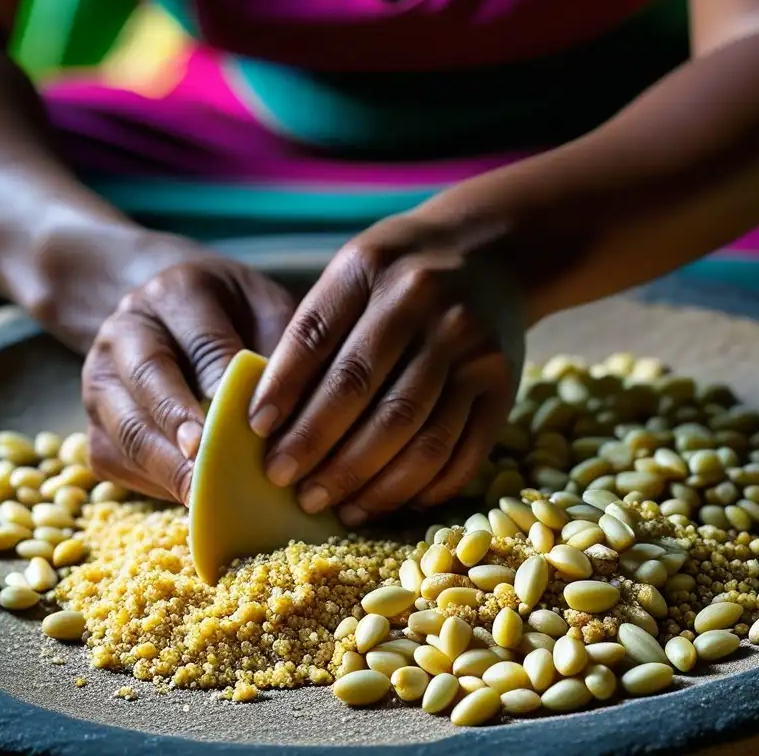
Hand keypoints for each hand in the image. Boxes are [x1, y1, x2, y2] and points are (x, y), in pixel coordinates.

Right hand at [82, 251, 295, 502]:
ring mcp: (101, 382)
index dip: (223, 380)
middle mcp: (125, 334)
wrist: (166, 315)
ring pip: (125, 430)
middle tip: (210, 460)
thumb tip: (303, 410)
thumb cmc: (233, 316)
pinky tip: (193, 504)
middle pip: (149, 381)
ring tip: (203, 497)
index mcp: (174, 295)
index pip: (201, 339)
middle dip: (180, 423)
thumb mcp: (262, 307)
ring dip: (165, 467)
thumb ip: (281, 345)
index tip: (250, 418)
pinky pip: (117, 463)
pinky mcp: (95, 428)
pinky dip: (154, 487)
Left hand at [248, 213, 525, 524]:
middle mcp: (425, 303)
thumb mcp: (354, 273)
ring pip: (414, 433)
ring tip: (332, 505)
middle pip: (362, 390)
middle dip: (316, 445)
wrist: (491, 253)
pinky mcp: (503, 386)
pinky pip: (461, 453)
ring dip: (367, 481)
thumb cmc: (399, 274)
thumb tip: (270, 417)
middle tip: (284, 481)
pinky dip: (421, 488)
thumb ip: (317, 330)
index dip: (283, 388)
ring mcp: (471, 347)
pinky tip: (387, 503)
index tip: (256, 431)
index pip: (315, 335)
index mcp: (371, 268)